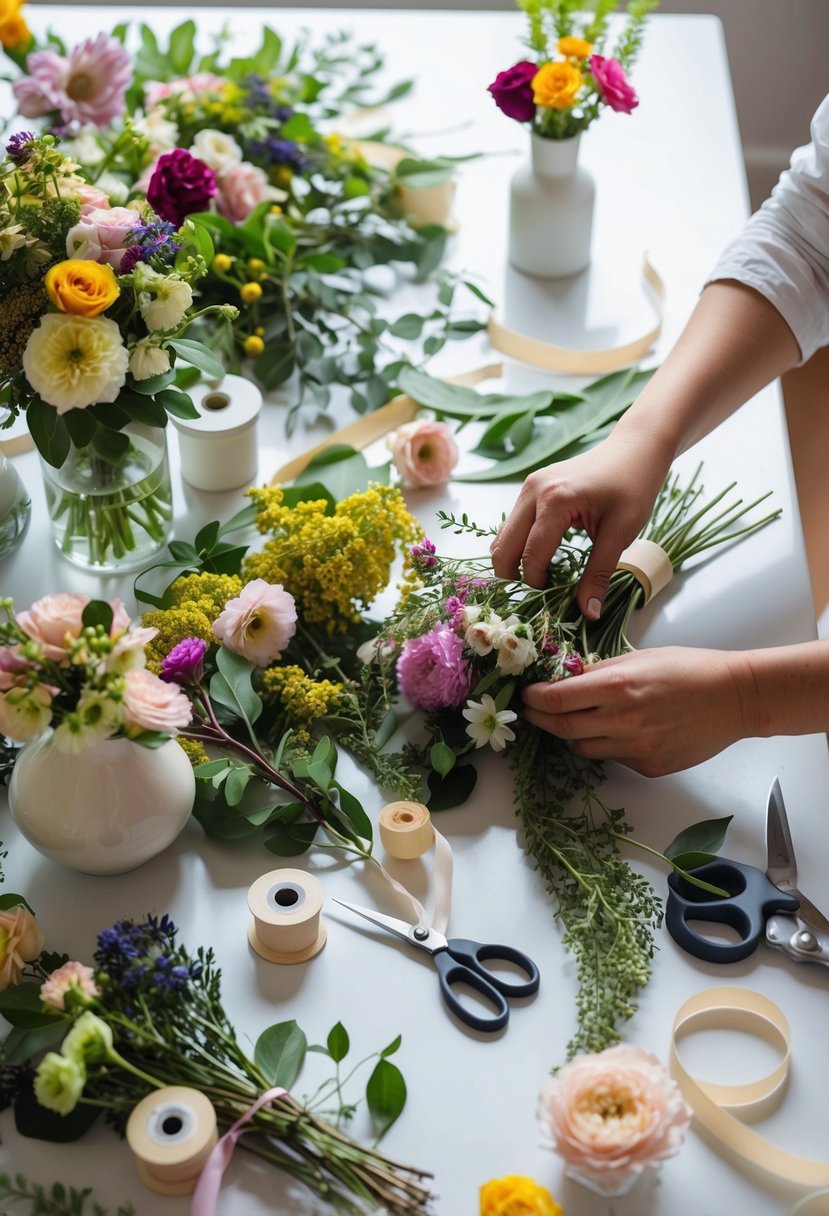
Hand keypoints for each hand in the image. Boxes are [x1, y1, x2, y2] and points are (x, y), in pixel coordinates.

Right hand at [489, 435, 669, 616]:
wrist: (635, 448)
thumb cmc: (634, 485)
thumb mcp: (621, 533)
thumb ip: (599, 573)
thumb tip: (588, 613)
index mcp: (555, 501)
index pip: (532, 555)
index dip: (537, 584)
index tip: (551, 601)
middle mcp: (533, 491)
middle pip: (506, 547)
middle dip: (514, 577)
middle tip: (534, 598)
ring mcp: (529, 486)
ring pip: (504, 536)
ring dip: (514, 561)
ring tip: (537, 580)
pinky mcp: (531, 487)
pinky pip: (513, 524)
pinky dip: (518, 545)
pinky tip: (538, 558)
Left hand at [521, 646, 754, 776]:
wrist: (734, 698)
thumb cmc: (689, 669)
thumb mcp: (639, 658)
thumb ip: (600, 671)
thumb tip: (565, 679)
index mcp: (616, 687)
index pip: (555, 699)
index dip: (533, 699)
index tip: (526, 695)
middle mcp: (621, 721)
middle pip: (560, 728)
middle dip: (540, 719)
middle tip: (532, 711)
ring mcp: (635, 748)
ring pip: (583, 747)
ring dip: (573, 733)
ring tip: (580, 718)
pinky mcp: (649, 767)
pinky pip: (613, 758)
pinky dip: (608, 745)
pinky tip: (622, 730)